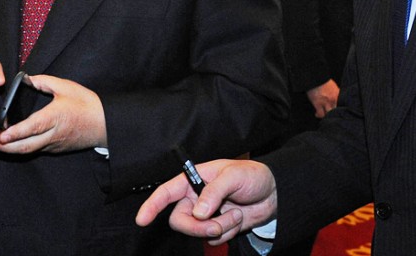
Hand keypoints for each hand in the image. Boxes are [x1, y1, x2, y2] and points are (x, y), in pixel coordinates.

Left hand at [0, 74, 105, 153]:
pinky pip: (35, 149)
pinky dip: (21, 148)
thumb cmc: (86, 104)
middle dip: (4, 146)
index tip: (0, 135)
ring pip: (28, 150)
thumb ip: (44, 82)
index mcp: (54, 117)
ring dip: (10, 149)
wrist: (105, 124)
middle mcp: (52, 134)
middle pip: (25, 146)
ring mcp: (53, 144)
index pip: (31, 127)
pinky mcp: (55, 148)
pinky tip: (11, 143)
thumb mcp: (66, 86)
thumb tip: (27, 80)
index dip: (14, 133)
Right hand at [135, 159, 276, 245]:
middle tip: (216, 225)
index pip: (166, 192)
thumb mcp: (233, 176)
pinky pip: (213, 238)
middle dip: (197, 227)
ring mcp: (205, 215)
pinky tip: (237, 218)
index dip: (151, 205)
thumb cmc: (252, 176)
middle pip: (180, 219)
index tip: (142, 219)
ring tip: (235, 214)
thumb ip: (214, 192)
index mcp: (193, 179)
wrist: (273, 193)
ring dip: (219, 227)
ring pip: (197, 232)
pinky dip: (227, 232)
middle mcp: (195, 198)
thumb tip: (199, 212)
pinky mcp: (217, 227)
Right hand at [306, 79, 338, 118]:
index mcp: (338, 95)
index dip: (340, 110)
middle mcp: (333, 100)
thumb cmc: (323, 80)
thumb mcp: (333, 87)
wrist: (315, 77)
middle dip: (334, 114)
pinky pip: (320, 113)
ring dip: (327, 115)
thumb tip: (336, 99)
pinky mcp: (318, 103)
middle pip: (337, 112)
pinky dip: (319, 115)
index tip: (337, 112)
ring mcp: (326, 102)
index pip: (342, 106)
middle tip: (331, 115)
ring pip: (329, 114)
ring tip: (324, 115)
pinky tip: (317, 114)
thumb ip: (336, 94)